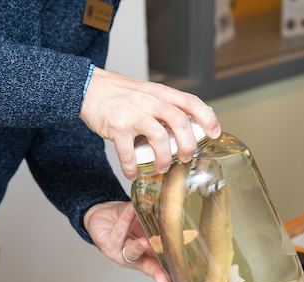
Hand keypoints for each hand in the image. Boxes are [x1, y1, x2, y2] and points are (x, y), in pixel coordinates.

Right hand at [79, 67, 220, 179]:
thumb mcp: (150, 93)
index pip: (192, 102)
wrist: (88, 87)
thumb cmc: (122, 94)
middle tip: (187, 157)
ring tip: (162, 168)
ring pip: (158, 138)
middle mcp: (150, 101)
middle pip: (180, 122)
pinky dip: (131, 167)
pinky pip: (128, 152)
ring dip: (164, 158)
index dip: (207, 118)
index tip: (215, 134)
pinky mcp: (116, 126)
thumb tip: (189, 128)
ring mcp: (133, 113)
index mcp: (162, 94)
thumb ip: (168, 107)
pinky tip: (133, 173)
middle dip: (188, 144)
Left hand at [84, 201, 180, 281]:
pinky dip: (126, 219)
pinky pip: (119, 230)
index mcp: (149, 257)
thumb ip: (163, 229)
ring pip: (132, 252)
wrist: (103, 216)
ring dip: (140, 247)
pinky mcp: (108, 242)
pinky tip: (131, 210)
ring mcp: (121, 252)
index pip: (163, 271)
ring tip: (146, 242)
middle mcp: (136, 259)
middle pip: (149, 268)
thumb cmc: (128, 224)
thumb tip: (189, 229)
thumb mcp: (149, 227)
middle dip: (158, 274)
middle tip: (166, 280)